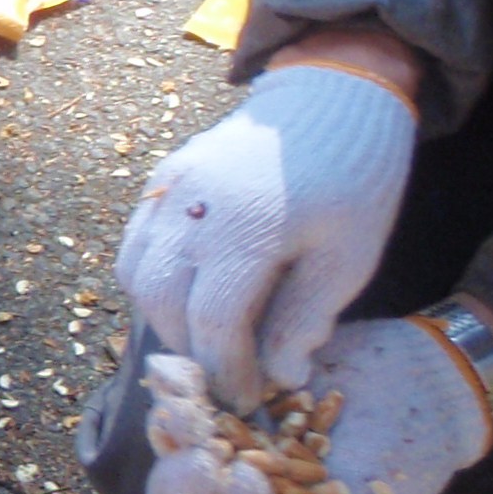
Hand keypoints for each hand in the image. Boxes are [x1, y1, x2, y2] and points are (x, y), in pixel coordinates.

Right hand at [115, 62, 415, 412]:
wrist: (333, 93)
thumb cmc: (356, 177)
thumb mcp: (351, 256)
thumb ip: (308, 318)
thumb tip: (282, 378)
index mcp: (248, 226)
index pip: (213, 321)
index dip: (226, 370)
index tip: (248, 400)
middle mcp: (193, 205)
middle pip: (162, 302)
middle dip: (191, 351)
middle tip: (225, 378)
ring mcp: (169, 188)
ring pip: (137, 275)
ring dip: (163, 319)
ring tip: (206, 340)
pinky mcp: (161, 178)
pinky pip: (136, 244)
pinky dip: (151, 281)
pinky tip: (189, 296)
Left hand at [141, 321, 489, 493]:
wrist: (427, 382)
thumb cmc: (407, 465)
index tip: (255, 482)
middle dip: (181, 480)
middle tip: (206, 452)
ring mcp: (226, 444)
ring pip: (172, 448)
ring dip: (172, 432)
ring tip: (185, 409)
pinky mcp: (226, 395)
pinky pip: (187, 397)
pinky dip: (178, 387)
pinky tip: (178, 372)